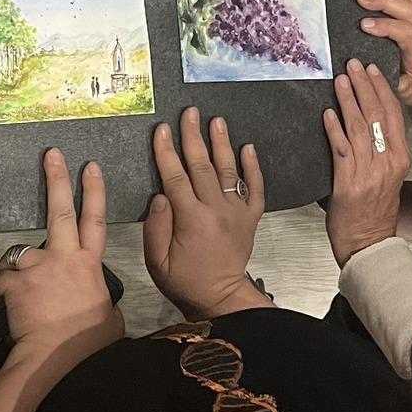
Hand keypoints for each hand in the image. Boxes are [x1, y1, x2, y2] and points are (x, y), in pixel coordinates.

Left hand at [0, 148, 121, 357]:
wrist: (53, 353)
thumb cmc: (83, 340)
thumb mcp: (110, 319)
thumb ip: (107, 304)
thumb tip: (107, 306)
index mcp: (89, 263)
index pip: (95, 220)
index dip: (94, 191)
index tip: (90, 167)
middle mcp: (64, 257)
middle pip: (61, 210)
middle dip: (57, 179)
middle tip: (52, 155)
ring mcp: (38, 265)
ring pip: (20, 252)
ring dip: (16, 268)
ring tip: (18, 291)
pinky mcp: (14, 279)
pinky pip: (0, 279)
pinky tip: (2, 302)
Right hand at [143, 107, 267, 318]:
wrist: (220, 298)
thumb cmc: (185, 281)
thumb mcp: (157, 261)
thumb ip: (156, 227)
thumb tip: (160, 196)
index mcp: (191, 220)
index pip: (175, 177)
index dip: (166, 152)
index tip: (161, 130)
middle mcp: (216, 211)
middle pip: (202, 166)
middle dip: (193, 136)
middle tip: (189, 114)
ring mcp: (236, 213)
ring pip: (229, 171)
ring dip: (222, 143)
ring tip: (217, 121)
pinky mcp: (250, 218)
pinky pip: (255, 188)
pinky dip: (253, 167)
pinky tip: (248, 148)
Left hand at [323, 59, 410, 266]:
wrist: (369, 244)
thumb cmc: (375, 213)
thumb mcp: (387, 178)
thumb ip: (380, 152)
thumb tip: (361, 123)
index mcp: (399, 159)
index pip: (393, 116)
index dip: (382, 90)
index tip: (373, 71)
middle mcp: (387, 163)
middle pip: (376, 115)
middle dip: (364, 86)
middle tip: (354, 65)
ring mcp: (368, 172)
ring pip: (358, 127)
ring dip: (348, 100)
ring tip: (340, 80)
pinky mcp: (348, 182)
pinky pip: (340, 148)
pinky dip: (333, 128)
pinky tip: (328, 113)